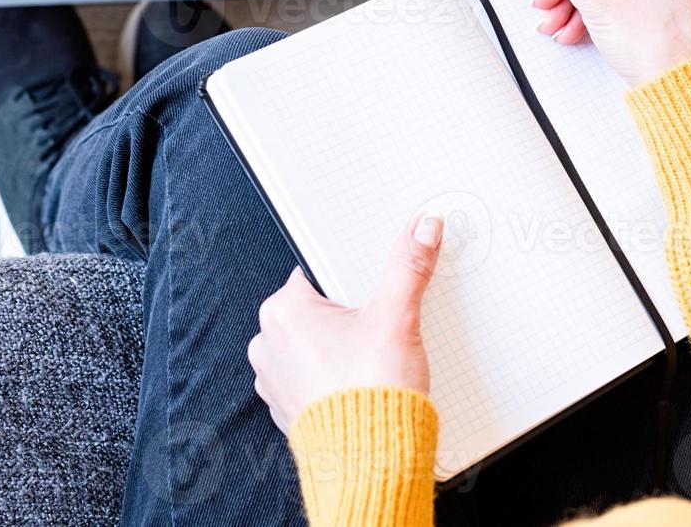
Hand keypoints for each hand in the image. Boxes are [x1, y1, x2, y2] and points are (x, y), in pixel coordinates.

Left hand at [248, 214, 444, 435]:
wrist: (370, 462)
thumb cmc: (371, 392)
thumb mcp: (396, 317)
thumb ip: (408, 266)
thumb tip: (423, 228)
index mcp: (283, 311)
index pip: (316, 272)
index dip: (350, 278)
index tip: (371, 287)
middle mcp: (268, 343)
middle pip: (317, 308)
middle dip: (349, 313)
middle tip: (378, 325)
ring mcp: (274, 380)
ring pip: (313, 344)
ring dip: (340, 346)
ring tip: (372, 357)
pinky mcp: (288, 408)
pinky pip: (311, 377)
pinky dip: (334, 375)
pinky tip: (361, 379)